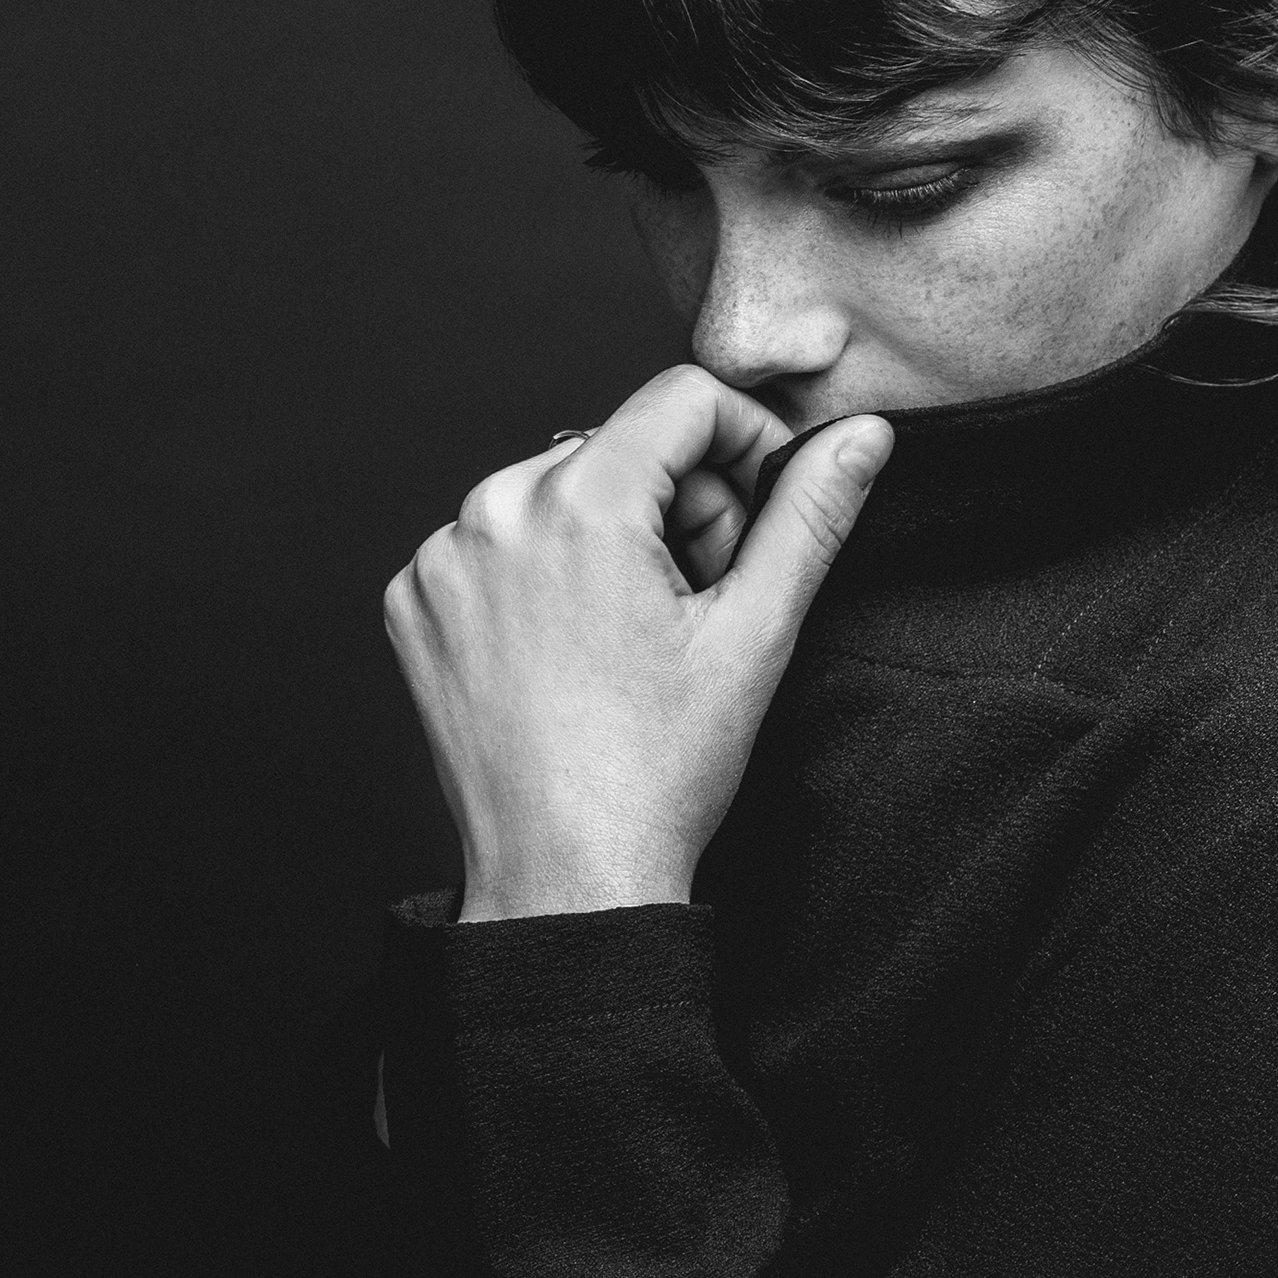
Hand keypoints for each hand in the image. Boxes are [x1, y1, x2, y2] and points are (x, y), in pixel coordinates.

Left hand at [384, 365, 892, 919]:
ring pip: (557, 492)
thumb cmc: (659, 772)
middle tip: (702, 603)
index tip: (766, 509)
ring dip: (612, 537)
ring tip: (637, 636)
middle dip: (679, 505)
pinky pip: (495, 544)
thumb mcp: (755, 633)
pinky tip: (574, 651)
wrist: (566, 877)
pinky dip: (543, 575)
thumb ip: (810, 516)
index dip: (749, 442)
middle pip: (621, 447)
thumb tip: (863, 437)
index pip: (685, 399)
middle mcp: (492, 511)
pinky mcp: (413, 602)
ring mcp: (441, 559)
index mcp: (580, 504)